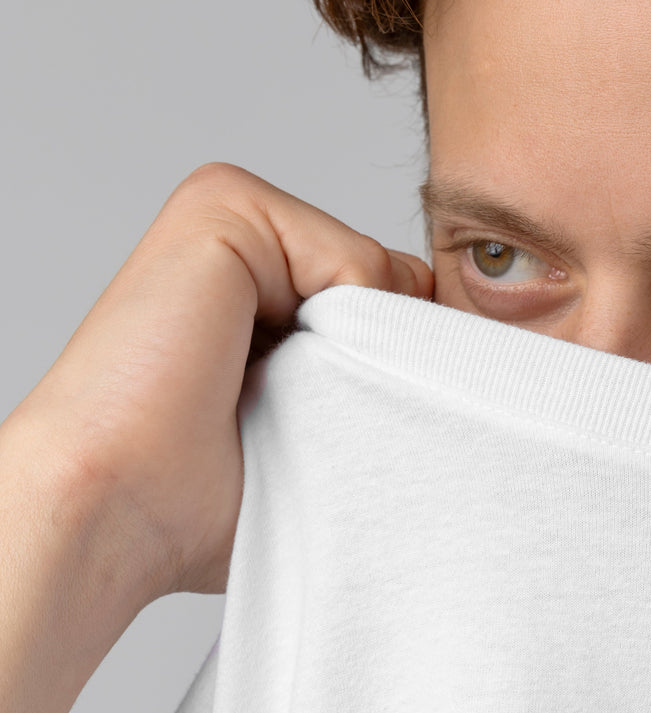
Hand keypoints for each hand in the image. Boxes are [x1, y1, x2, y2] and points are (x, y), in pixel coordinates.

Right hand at [3, 162, 433, 600]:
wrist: (120, 506)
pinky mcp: (224, 207)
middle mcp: (243, 243)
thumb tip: (469, 379)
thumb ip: (373, 385)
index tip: (344, 430)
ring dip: (360, 354)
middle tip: (317, 423)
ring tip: (285, 402)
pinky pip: (353, 261)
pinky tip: (268, 367)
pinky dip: (342, 323)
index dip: (393, 375)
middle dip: (384, 364)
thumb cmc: (203, 499)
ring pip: (378, 275)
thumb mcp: (319, 437)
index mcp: (256, 291)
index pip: (385, 308)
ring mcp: (230, 216)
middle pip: (390, 288)